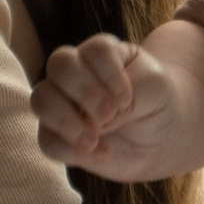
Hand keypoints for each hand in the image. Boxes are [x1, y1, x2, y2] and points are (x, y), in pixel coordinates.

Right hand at [37, 31, 181, 177]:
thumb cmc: (157, 102)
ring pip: (41, 99)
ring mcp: (63, 104)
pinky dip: (73, 149)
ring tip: (95, 137)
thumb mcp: (155, 87)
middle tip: (111, 114)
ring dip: (67, 120)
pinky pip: (47, 141)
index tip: (129, 96)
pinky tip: (103, 153)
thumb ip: (128, 90)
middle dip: (86, 92)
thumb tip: (92, 118)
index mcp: (102, 53)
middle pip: (58, 64)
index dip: (110, 74)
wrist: (162, 137)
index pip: (93, 50)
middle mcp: (75, 73)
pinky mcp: (59, 136)